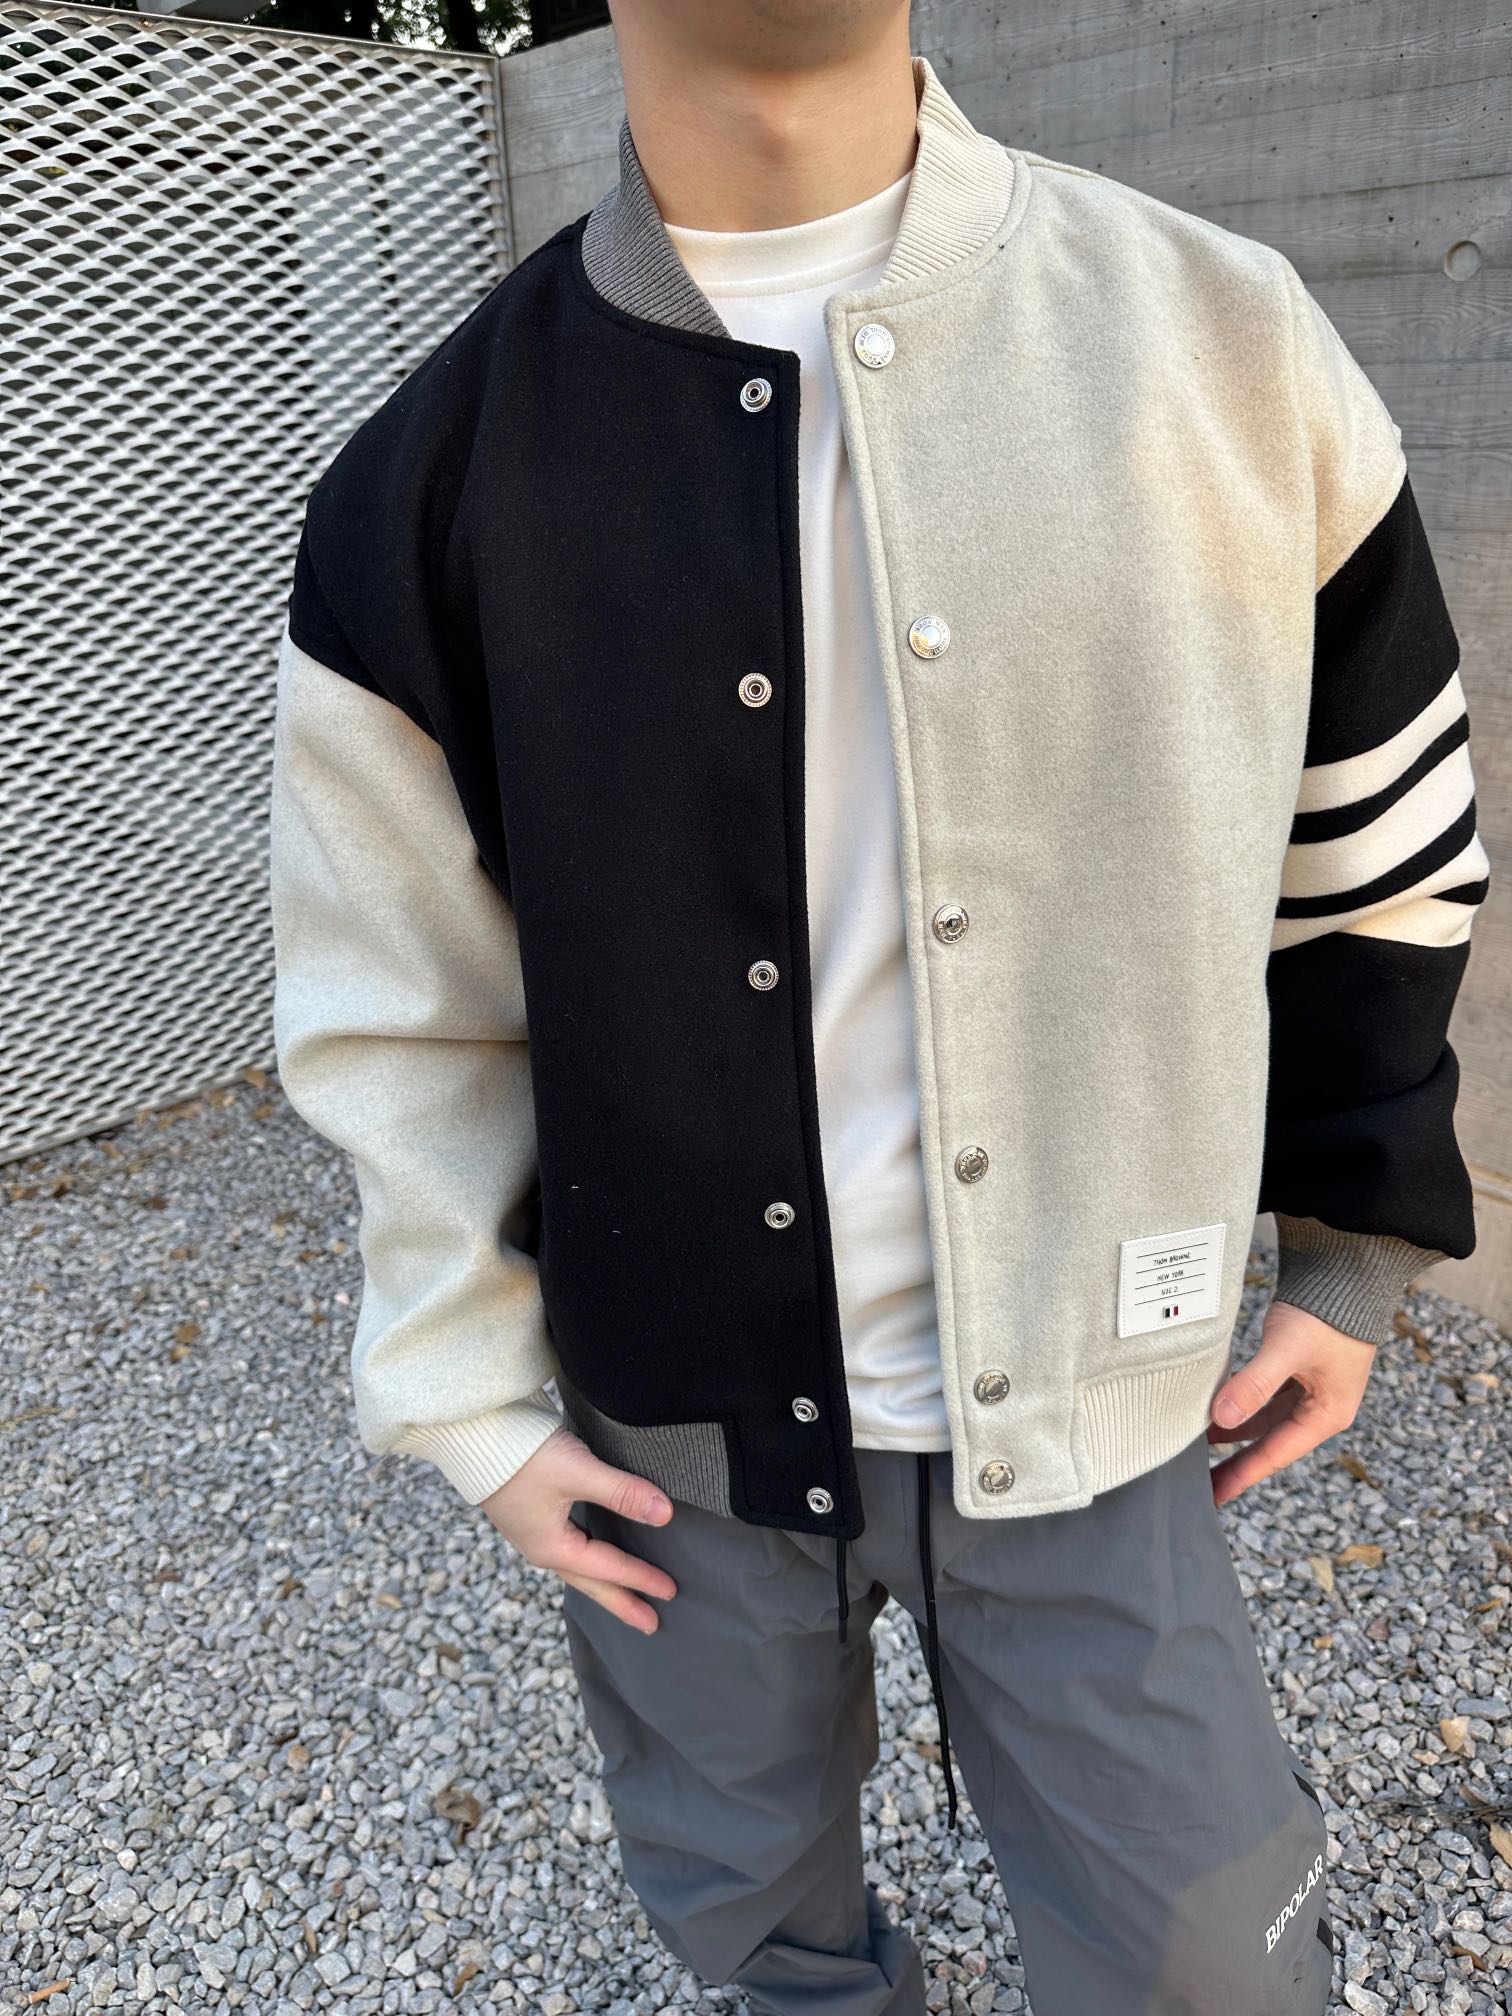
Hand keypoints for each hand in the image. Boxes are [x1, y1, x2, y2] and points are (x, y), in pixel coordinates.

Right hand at [480, 1426, 676, 1631]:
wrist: (474, 1434)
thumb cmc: (523, 1454)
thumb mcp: (577, 1472)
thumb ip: (622, 1493)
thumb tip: (664, 1514)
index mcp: (553, 1547)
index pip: (608, 1568)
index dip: (641, 1578)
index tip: (670, 1591)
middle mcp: (541, 1548)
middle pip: (590, 1583)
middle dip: (621, 1602)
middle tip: (650, 1624)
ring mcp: (532, 1534)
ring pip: (577, 1568)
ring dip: (604, 1584)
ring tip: (625, 1596)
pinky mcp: (528, 1516)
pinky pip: (566, 1551)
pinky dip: (587, 1561)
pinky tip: (592, 1554)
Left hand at [1205, 1298, 1376, 1506]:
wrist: (1346, 1272)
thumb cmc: (1328, 1313)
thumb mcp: (1287, 1351)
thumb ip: (1254, 1384)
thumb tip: (1221, 1418)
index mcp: (1326, 1414)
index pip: (1276, 1453)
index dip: (1242, 1475)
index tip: (1214, 1496)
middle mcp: (1321, 1407)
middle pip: (1270, 1443)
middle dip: (1235, 1460)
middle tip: (1200, 1480)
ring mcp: (1311, 1389)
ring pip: (1265, 1420)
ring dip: (1235, 1430)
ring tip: (1199, 1443)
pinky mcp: (1300, 1371)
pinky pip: (1266, 1398)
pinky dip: (1242, 1404)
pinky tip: (1218, 1407)